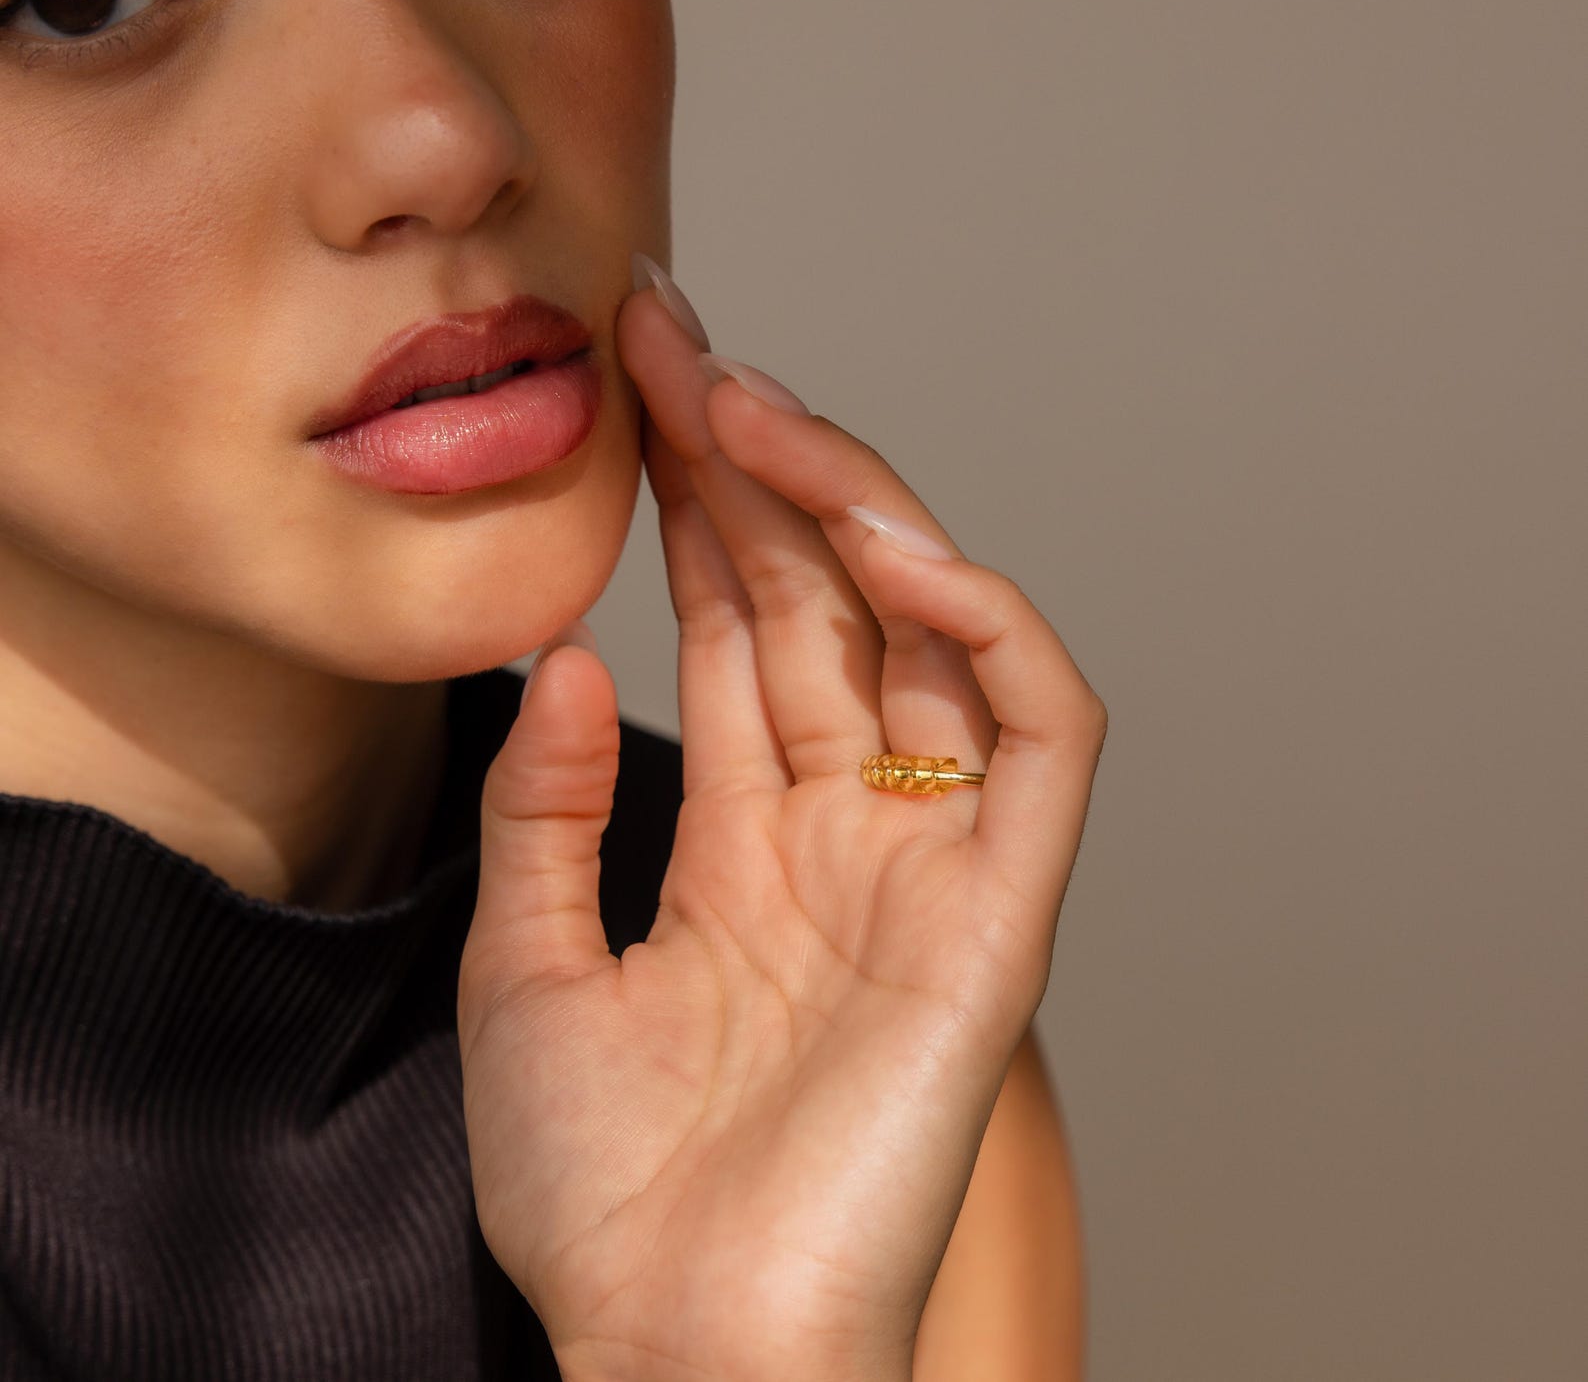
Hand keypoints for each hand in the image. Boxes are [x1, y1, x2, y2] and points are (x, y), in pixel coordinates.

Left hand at [456, 266, 1107, 1381]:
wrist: (679, 1352)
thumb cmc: (608, 1198)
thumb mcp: (530, 966)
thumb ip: (554, 810)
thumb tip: (571, 658)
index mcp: (755, 840)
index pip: (743, 625)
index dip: (696, 502)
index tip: (634, 384)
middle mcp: (853, 826)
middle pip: (825, 599)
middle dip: (753, 461)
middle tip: (675, 335)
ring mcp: (937, 857)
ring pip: (932, 628)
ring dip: (853, 504)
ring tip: (751, 404)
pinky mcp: (1008, 908)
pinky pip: (1043, 728)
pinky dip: (988, 621)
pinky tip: (892, 539)